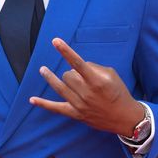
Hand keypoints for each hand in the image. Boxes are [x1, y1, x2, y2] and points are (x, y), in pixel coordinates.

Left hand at [29, 38, 144, 136]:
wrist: (124, 117)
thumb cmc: (119, 93)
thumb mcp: (111, 75)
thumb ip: (93, 67)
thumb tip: (77, 66)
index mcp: (96, 81)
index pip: (77, 62)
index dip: (65, 51)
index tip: (55, 41)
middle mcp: (86, 92)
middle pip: (67, 75)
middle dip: (71, 72)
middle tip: (79, 76)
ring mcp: (79, 105)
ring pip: (60, 87)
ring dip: (50, 77)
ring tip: (43, 69)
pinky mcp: (75, 114)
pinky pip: (56, 108)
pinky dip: (43, 104)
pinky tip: (32, 99)